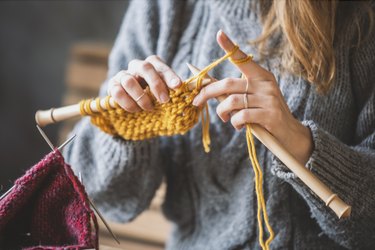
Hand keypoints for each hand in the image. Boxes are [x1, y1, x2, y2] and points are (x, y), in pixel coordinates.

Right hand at [107, 55, 181, 111]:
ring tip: (149, 108)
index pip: (161, 66)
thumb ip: (181, 97)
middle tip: (164, 100)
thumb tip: (199, 101)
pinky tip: (136, 110)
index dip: (170, 75)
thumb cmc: (156, 99)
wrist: (135, 109)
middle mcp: (137, 66)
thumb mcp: (170, 97)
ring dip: (141, 97)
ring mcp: (123, 75)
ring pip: (129, 80)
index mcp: (153, 64)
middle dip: (156, 84)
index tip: (178, 86)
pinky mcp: (112, 87)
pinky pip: (117, 92)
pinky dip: (127, 103)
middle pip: (145, 67)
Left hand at [193, 30, 312, 164]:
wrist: (289, 133)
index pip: (243, 58)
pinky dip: (234, 122)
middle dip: (207, 92)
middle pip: (228, 83)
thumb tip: (209, 86)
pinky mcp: (270, 114)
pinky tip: (238, 126)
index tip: (219, 34)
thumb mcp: (253, 98)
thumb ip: (235, 92)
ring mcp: (269, 98)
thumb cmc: (265, 114)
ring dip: (222, 112)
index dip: (230, 47)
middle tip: (196, 101)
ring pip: (232, 101)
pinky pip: (242, 116)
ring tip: (225, 118)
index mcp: (261, 75)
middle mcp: (265, 83)